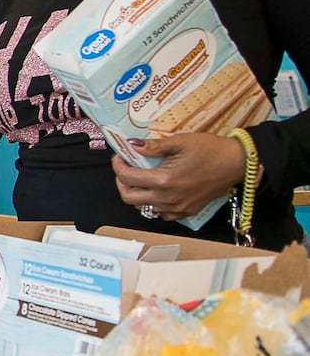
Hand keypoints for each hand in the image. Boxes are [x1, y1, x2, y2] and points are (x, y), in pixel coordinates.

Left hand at [111, 133, 245, 220]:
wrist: (237, 163)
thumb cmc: (211, 150)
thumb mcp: (179, 142)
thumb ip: (152, 147)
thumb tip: (131, 145)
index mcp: (164, 180)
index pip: (127, 178)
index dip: (118, 166)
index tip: (119, 158)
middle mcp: (168, 199)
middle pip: (129, 197)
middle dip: (122, 182)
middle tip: (126, 169)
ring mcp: (177, 208)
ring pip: (143, 208)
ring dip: (137, 194)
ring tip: (142, 178)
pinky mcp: (186, 212)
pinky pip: (160, 214)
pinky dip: (153, 204)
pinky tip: (157, 191)